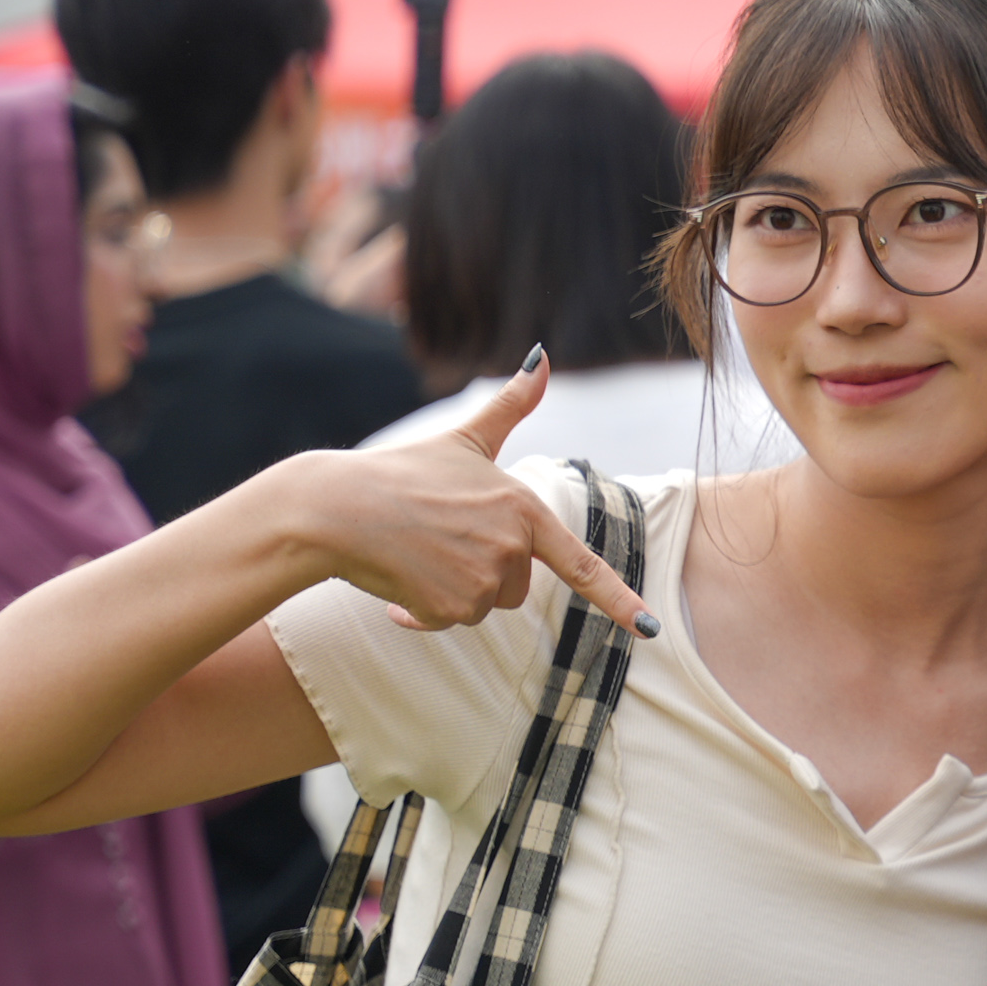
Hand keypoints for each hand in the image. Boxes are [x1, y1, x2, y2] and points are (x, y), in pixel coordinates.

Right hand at [285, 359, 653, 634]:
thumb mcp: (464, 439)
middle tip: (437, 539)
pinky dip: (424, 611)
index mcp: (524, 509)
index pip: (583, 565)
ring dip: (451, 592)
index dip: (620, 601)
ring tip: (417, 553)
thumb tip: (541, 357)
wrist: (335, 507)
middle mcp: (512, 545)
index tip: (651, 628)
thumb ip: (510, 407)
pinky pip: (449, 622)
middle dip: (481, 573)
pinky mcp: (452, 604)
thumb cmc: (400, 472)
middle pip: (515, 587)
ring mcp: (484, 577)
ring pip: (482, 606)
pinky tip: (400, 582)